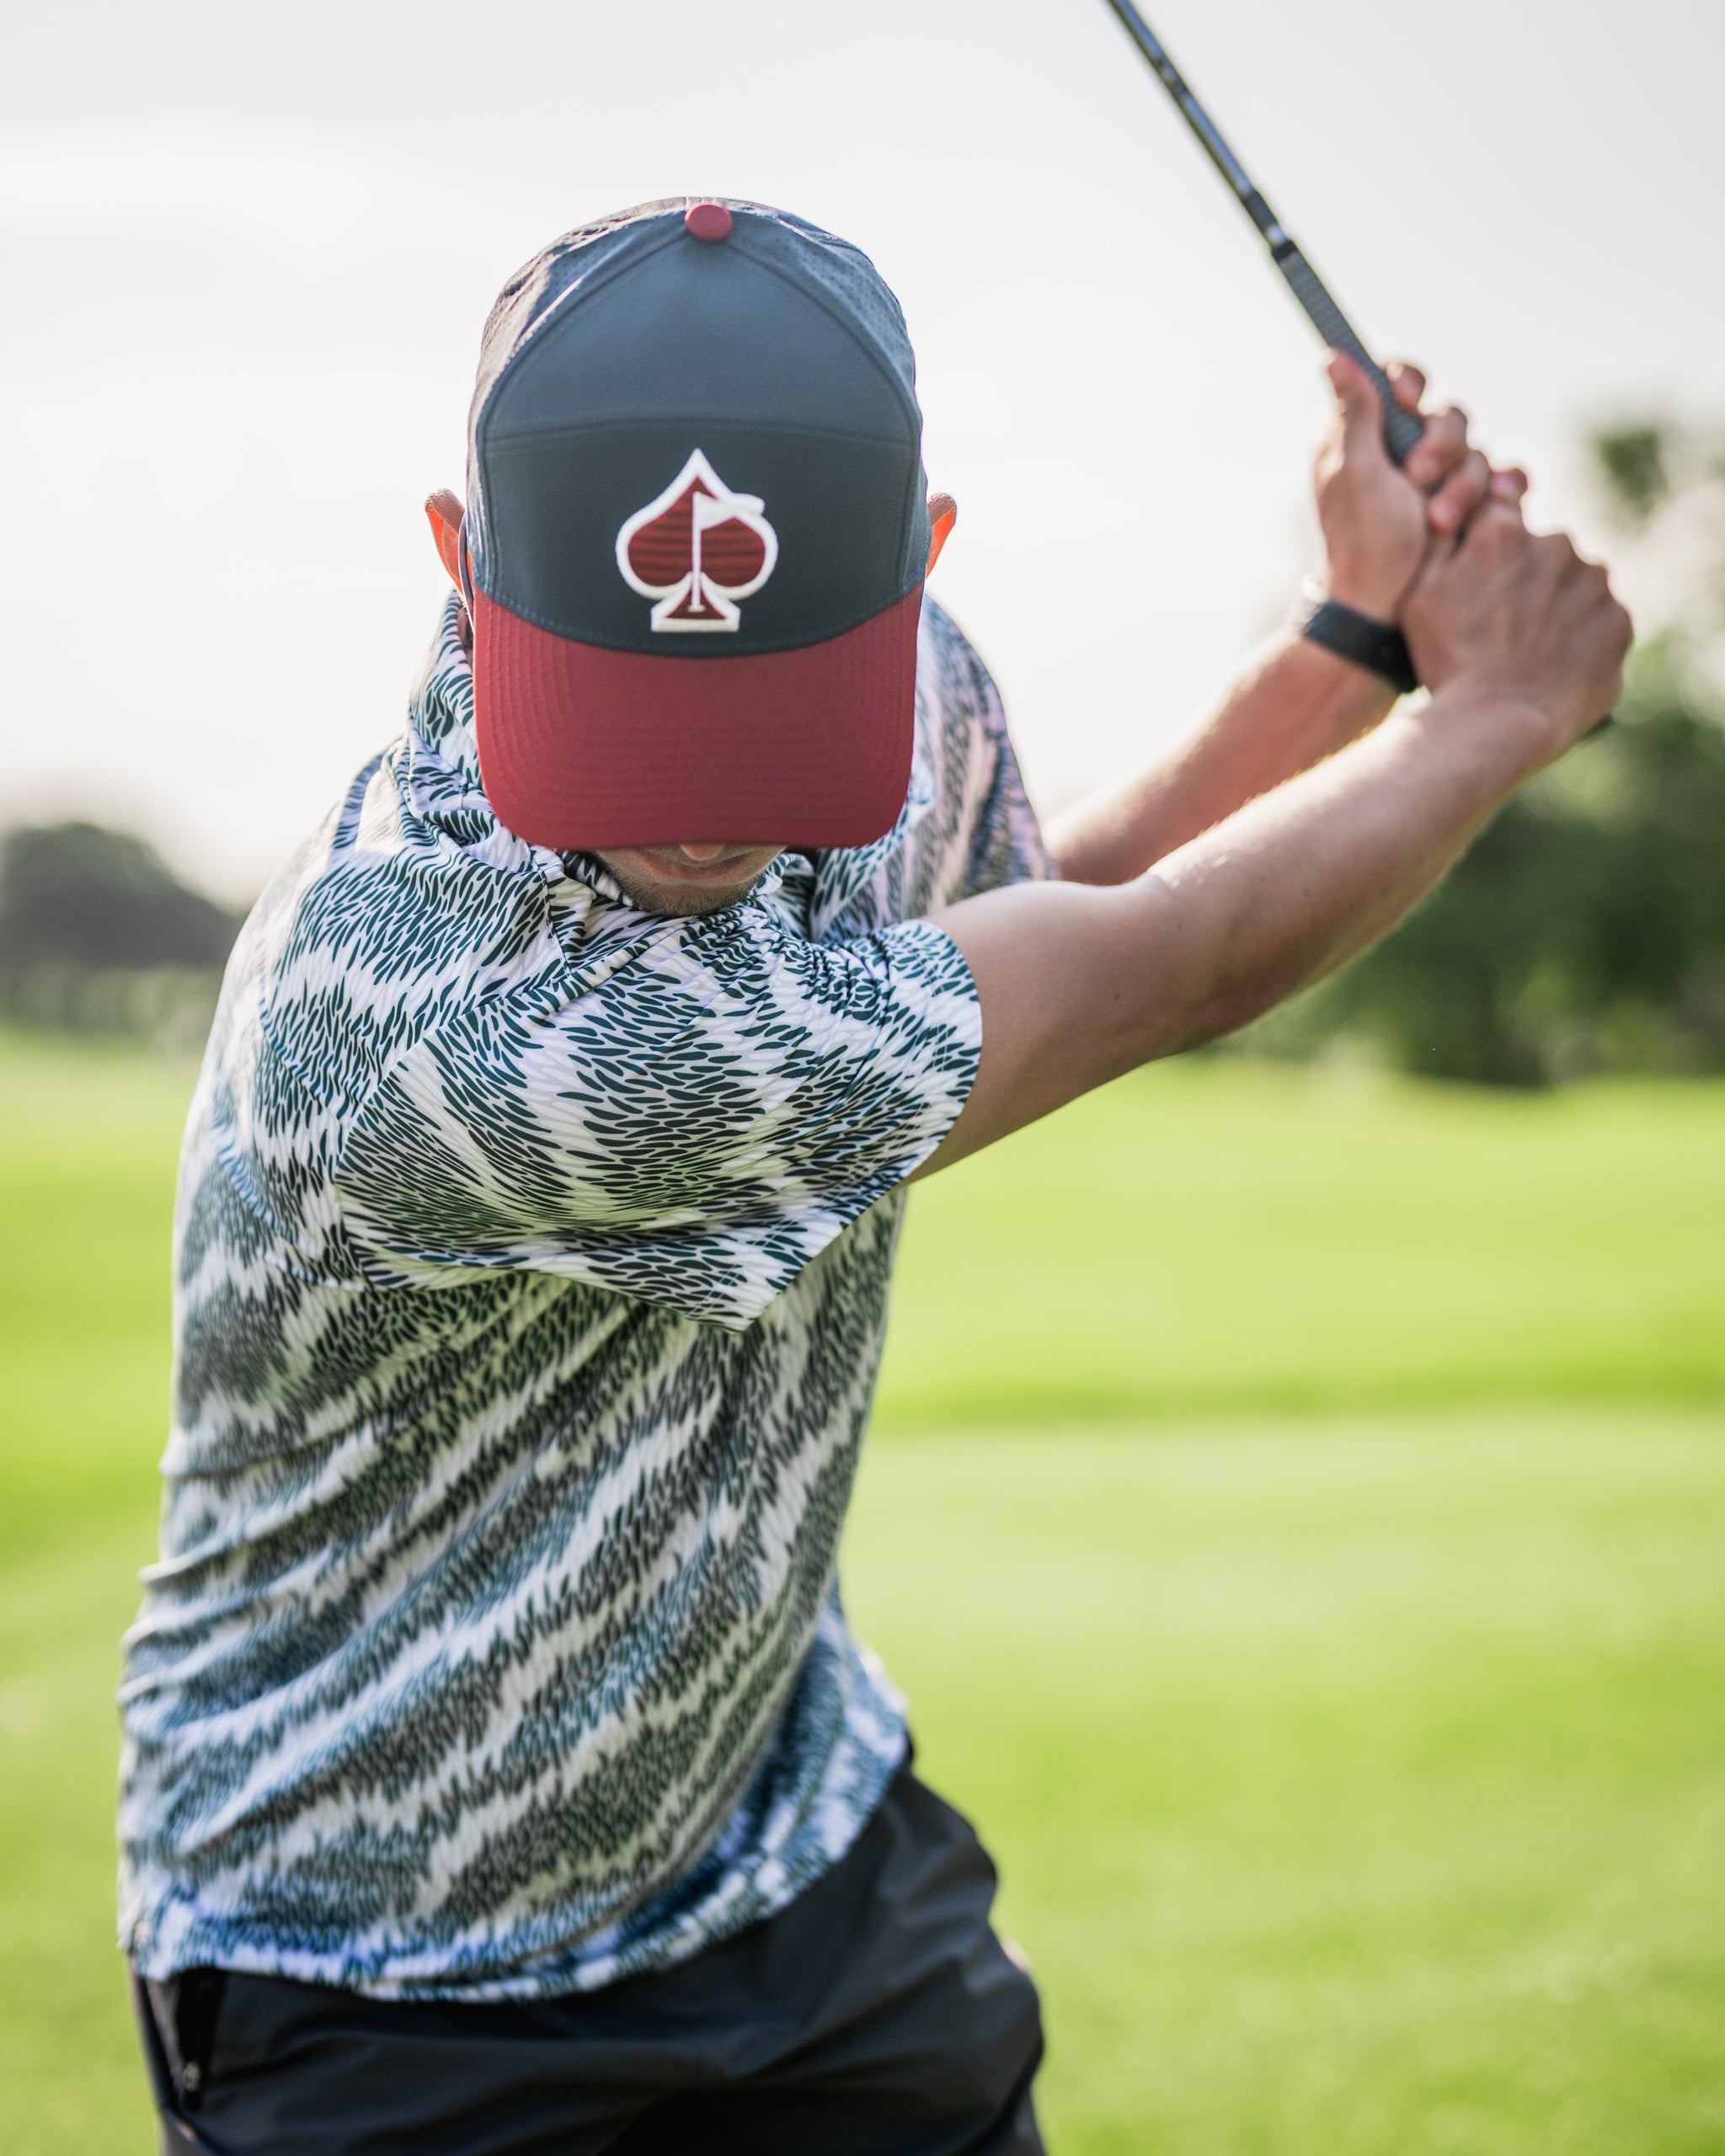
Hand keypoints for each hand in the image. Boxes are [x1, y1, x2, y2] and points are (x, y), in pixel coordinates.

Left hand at [1315, 355, 1526, 621]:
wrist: (1384, 609)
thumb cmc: (1360, 543)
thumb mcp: (1353, 472)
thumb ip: (1353, 412)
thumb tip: (1332, 356)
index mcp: (1371, 440)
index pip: (1399, 386)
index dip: (1409, 384)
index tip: (1406, 396)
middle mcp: (1407, 456)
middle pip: (1447, 418)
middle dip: (1441, 446)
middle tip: (1419, 478)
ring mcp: (1440, 484)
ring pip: (1476, 453)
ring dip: (1464, 483)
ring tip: (1441, 521)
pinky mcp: (1471, 509)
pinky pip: (1504, 481)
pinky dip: (1507, 487)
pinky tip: (1504, 500)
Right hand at [1403, 503, 1631, 761]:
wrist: (1496, 723)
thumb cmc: (1449, 661)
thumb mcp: (1418, 595)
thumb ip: (1439, 540)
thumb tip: (1454, 507)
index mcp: (1505, 532)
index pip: (1503, 520)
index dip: (1491, 554)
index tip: (1484, 584)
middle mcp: (1558, 545)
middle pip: (1544, 555)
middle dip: (1528, 581)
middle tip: (1502, 630)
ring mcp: (1595, 585)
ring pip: (1576, 588)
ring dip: (1558, 609)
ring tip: (1529, 653)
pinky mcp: (1619, 623)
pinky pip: (1600, 625)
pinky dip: (1581, 641)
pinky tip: (1553, 668)